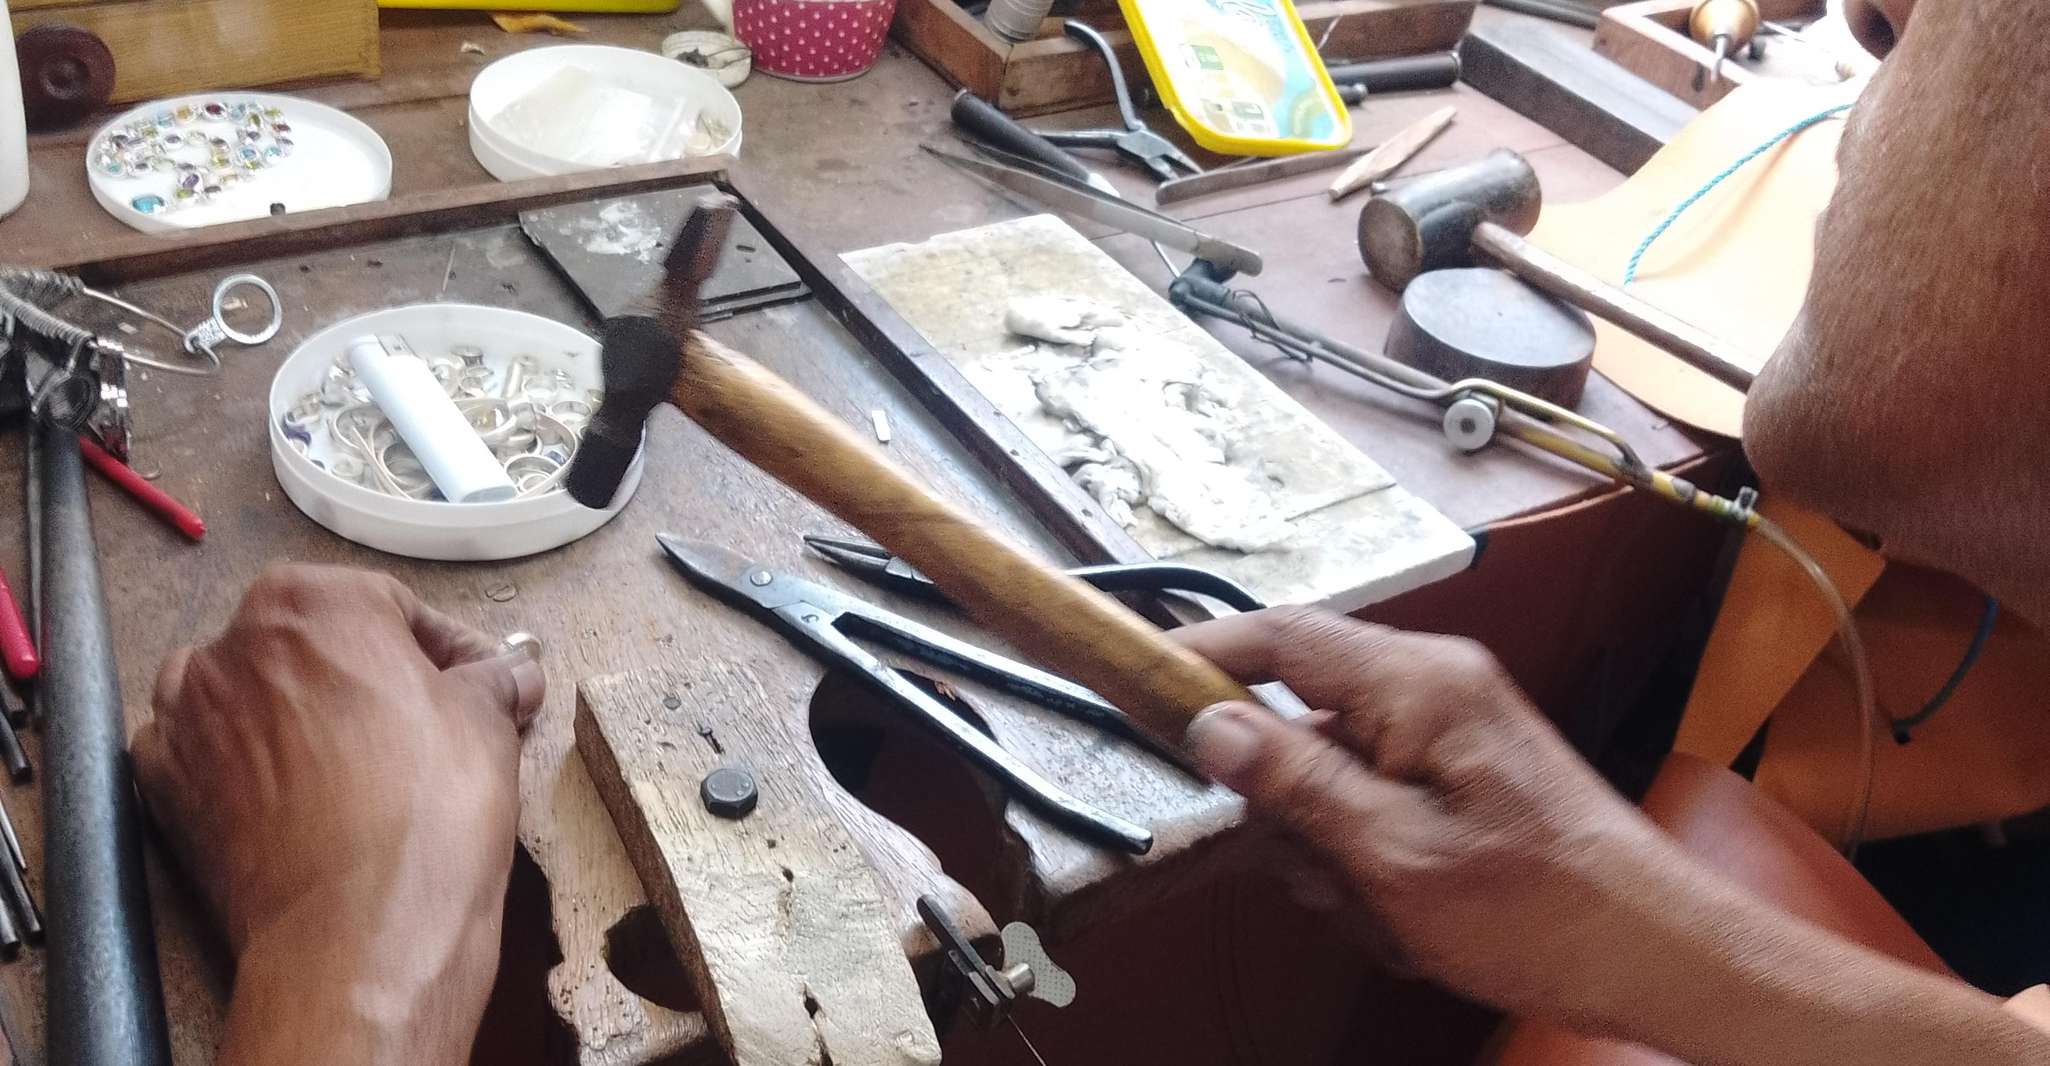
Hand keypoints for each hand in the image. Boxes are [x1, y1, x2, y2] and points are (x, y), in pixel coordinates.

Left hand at [131, 564, 543, 1065]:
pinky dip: (246, 767)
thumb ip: (493, 679)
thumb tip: (510, 675)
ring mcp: (184, 716)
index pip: (394, 608)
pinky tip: (296, 800)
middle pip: (315, 646)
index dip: (449, 651)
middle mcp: (231, 643)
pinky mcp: (162, 787)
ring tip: (354, 766)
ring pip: (253, 694)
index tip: (480, 687)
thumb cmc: (429, 808)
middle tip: (423, 727)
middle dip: (368, 680)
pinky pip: (208, 755)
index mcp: (312, 601)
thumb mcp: (488, 721)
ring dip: (298, 716)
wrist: (359, 931)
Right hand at [1175, 608, 1693, 1026]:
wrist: (1654, 950)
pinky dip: (1369, 857)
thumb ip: (1295, 782)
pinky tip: (1407, 913)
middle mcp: (1433, 685)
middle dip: (1288, 804)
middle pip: (1299, 716)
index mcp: (1416, 683)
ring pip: (1331, 770)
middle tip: (1320, 873)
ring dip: (1332, 847)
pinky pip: (1373, 797)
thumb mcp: (1392, 855)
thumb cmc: (1543, 908)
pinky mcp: (1461, 768)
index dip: (1202, 657)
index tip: (1141, 682)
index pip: (1281, 636)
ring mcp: (1450, 726)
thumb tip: (1212, 727)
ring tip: (1384, 908)